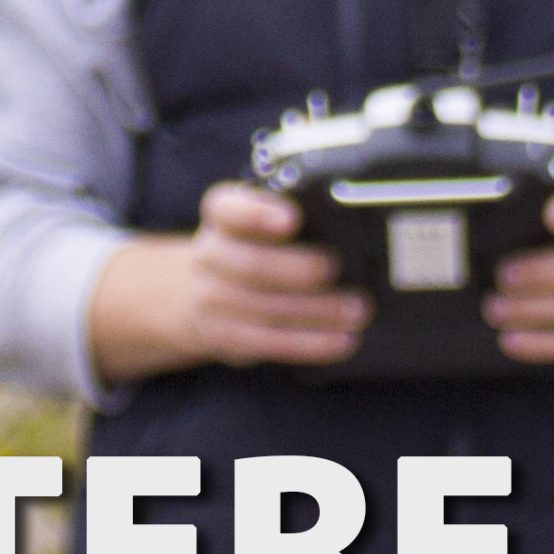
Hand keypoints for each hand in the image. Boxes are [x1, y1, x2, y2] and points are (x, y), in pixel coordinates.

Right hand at [88, 182, 369, 383]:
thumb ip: (288, 213)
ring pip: (266, 309)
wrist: (197, 293)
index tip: (293, 217)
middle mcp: (208, 256)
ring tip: (357, 310)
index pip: (228, 209)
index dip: (257, 214)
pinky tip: (344, 341)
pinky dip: (311, 344)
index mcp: (219, 217)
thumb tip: (349, 225)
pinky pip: (271, 344)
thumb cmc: (250, 246)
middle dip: (297, 269)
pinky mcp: (227, 338)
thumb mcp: (254, 221)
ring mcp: (212, 301)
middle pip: (250, 265)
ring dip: (316, 312)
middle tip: (336, 269)